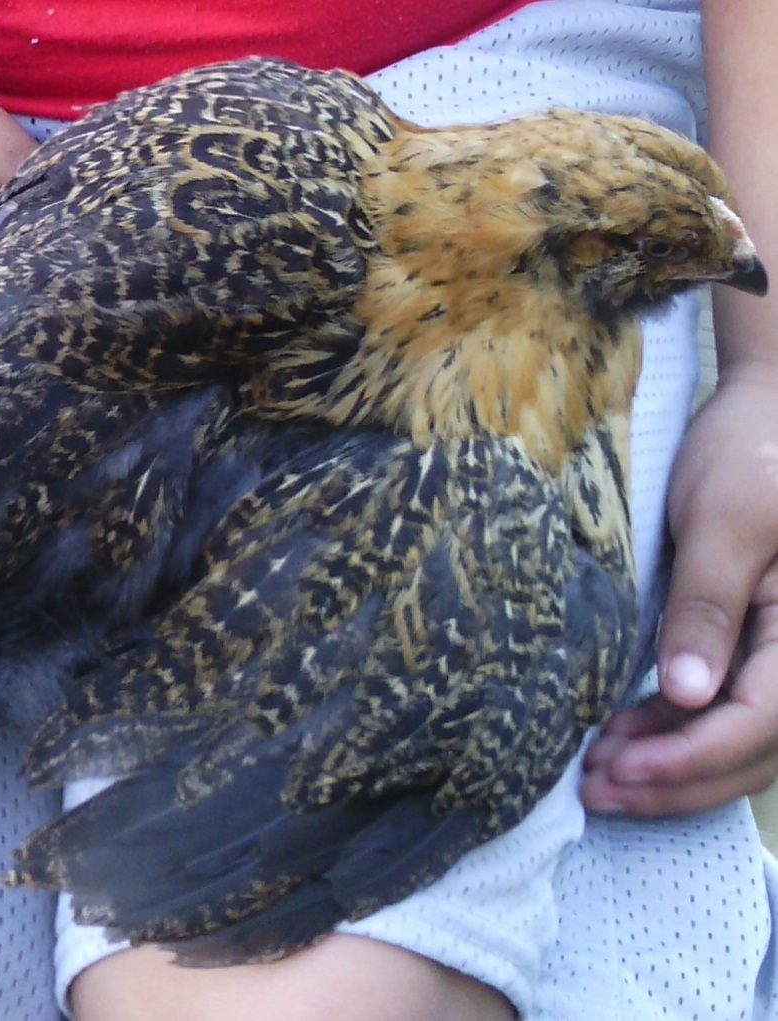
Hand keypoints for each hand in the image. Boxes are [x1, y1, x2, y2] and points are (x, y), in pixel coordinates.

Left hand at [582, 367, 777, 815]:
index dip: (693, 758)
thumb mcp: (724, 523)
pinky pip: (728, 711)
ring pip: (741, 741)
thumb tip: (686, 697)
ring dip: (673, 766)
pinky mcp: (758, 647)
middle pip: (755, 749)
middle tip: (597, 791)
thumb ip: (707, 609)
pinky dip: (677, 734)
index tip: (625, 770)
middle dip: (676, 782)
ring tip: (599, 775)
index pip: (763, 722)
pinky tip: (624, 740)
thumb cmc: (752, 454)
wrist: (769, 412)